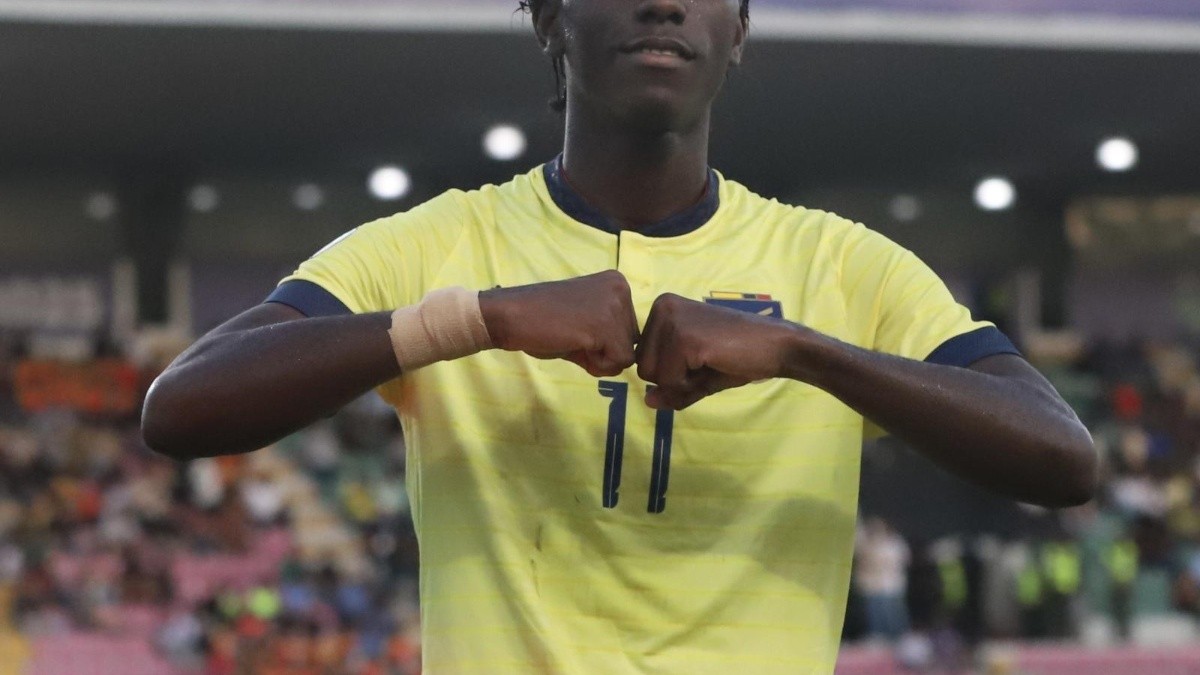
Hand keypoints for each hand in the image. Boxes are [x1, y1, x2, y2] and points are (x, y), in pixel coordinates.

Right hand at [479, 270, 637, 376]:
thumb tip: (632, 357)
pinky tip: (575, 346)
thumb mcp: (586, 318)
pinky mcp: (605, 326)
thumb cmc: (542, 320)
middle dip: (604, 351)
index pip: (630, 329)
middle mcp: (621, 289)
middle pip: (632, 342)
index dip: (604, 341)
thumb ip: (610, 331)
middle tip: (573, 337)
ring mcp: (614, 306)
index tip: (578, 329)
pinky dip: (596, 365)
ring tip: (573, 341)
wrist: (511, 315)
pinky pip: (619, 363)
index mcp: (617, 283)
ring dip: (599, 359)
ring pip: (627, 355)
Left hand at [635, 293, 798, 409]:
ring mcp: (672, 321)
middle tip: (707, 362)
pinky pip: (669, 382)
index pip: (642, 358)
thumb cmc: (738, 356)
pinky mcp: (684, 338)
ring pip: (652, 376)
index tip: (700, 358)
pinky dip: (690, 386)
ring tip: (710, 362)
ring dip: (682, 383)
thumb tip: (647, 401)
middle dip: (674, 379)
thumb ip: (670, 388)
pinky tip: (713, 363)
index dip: (671, 373)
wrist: (776, 346)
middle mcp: (661, 307)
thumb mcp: (697, 374)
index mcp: (662, 308)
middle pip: (643, 368)